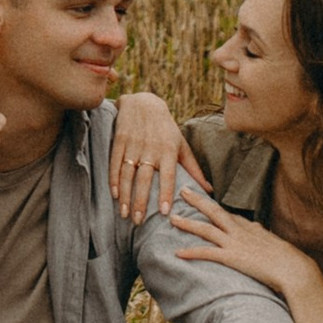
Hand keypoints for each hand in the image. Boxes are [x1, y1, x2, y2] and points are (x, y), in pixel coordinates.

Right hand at [109, 89, 184, 223]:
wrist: (144, 102)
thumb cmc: (166, 128)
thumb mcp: (181, 145)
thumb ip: (194, 169)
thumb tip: (209, 191)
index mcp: (168, 150)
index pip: (168, 175)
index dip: (166, 193)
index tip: (165, 212)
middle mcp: (151, 148)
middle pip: (145, 178)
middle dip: (141, 201)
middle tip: (139, 221)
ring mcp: (133, 144)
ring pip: (128, 173)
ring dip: (126, 195)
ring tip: (126, 214)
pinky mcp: (119, 140)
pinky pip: (115, 163)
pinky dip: (113, 180)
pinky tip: (114, 195)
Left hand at [170, 165, 322, 307]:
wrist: (293, 269)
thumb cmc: (287, 259)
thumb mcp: (273, 241)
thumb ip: (261, 233)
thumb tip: (256, 226)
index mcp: (250, 227)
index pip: (228, 213)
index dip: (213, 205)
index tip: (201, 197)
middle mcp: (240, 231)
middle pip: (214, 211)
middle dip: (197, 200)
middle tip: (182, 189)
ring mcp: (235, 243)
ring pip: (206, 229)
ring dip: (187, 223)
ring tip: (172, 218)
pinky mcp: (232, 257)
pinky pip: (207, 253)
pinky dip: (192, 252)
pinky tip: (178, 253)